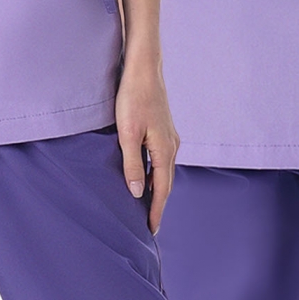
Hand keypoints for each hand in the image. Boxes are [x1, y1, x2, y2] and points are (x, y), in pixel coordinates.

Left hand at [115, 52, 178, 232]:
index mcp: (164, 150)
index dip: (156, 211)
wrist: (144, 70)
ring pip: (164, 171)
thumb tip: (137, 193)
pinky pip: (162, 160)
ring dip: (158, 190)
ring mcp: (169, 137)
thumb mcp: (127, 134)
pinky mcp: (163, 130)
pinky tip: (147, 177)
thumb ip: (132, 164)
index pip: (161, 189)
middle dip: (158, 205)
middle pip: (166, 183)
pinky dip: (157, 175)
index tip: (152, 230)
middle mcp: (171, 146)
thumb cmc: (133, 99)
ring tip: (147, 207)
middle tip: (150, 225)